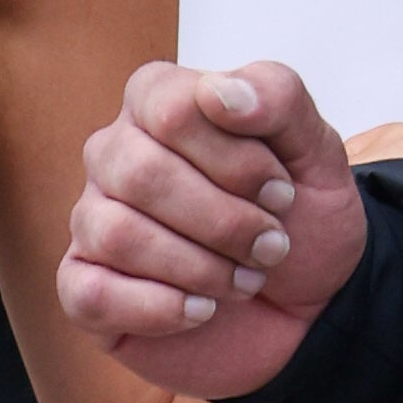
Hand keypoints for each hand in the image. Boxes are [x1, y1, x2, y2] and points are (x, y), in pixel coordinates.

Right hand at [60, 60, 359, 401]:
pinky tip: (200, 310)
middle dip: (224, 221)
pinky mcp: (85, 288)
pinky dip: (159, 309)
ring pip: (117, 235)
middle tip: (272, 246)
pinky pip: (90, 295)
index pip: (171, 110)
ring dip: (199, 268)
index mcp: (158, 103)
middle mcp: (113, 154)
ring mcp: (92, 221)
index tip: (283, 193)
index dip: (237, 159)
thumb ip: (279, 98)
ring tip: (243, 281)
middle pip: (141, 174)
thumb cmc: (300, 221)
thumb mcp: (317, 152)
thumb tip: (219, 92)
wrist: (309, 307)